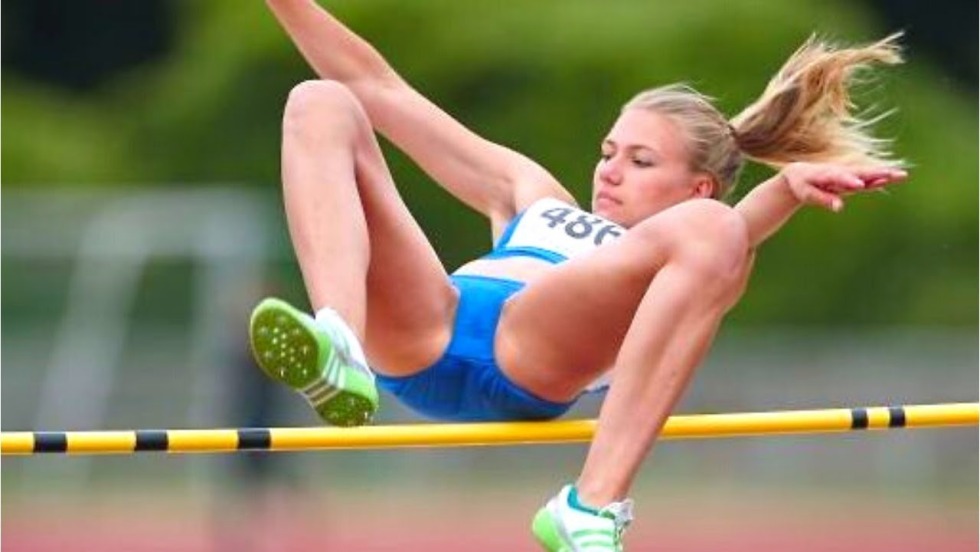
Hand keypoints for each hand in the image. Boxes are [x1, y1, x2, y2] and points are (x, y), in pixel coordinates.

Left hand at [779, 162, 906, 211]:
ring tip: (902, 175)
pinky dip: (881, 177)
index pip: (839, 177)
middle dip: (875, 174)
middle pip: (860, 173)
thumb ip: (823, 199)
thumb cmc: (802, 184)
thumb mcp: (807, 193)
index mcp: (827, 174)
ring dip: (884, 174)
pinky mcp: (853, 178)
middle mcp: (841, 171)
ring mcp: (849, 174)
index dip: (849, 181)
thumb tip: (840, 208)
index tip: (858, 185)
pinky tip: (896, 178)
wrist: (801, 172)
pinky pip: (869, 178)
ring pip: (868, 174)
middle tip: (890, 175)